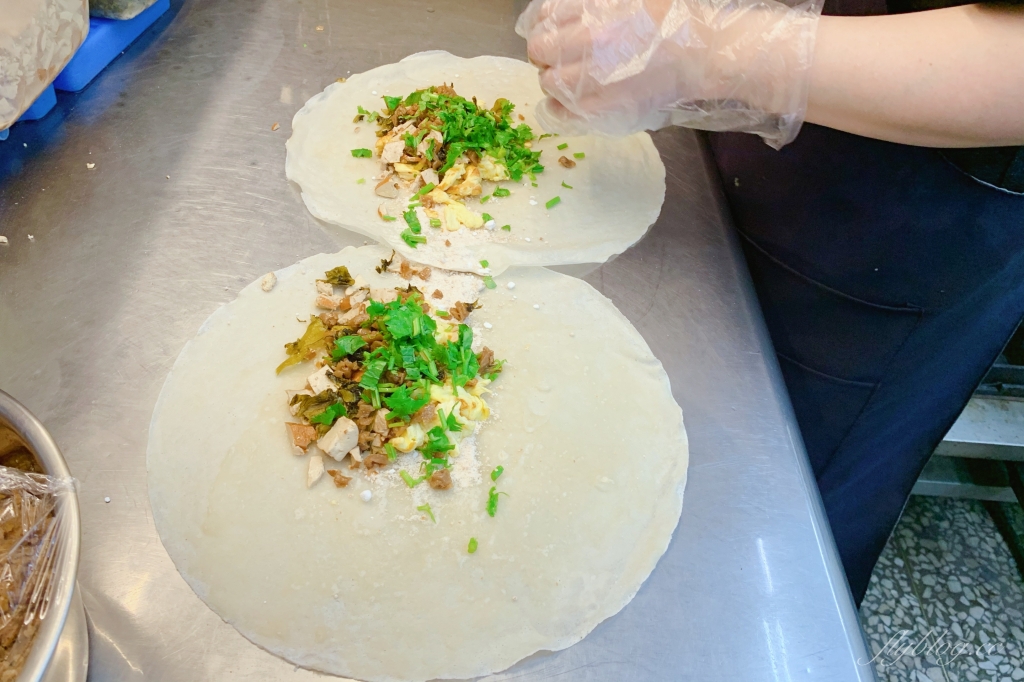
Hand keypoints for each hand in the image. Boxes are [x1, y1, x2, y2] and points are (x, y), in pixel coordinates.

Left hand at [516, 0, 821, 148]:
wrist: (704, 51)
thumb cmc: (674, 18)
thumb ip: (592, 4)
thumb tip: (555, 14)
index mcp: (593, 10)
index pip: (546, 16)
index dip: (547, 26)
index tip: (555, 32)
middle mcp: (587, 41)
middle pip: (540, 49)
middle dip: (545, 53)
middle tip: (559, 59)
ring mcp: (592, 77)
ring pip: (548, 82)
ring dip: (553, 80)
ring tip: (569, 81)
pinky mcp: (602, 108)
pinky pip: (561, 113)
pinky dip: (557, 110)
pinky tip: (564, 105)